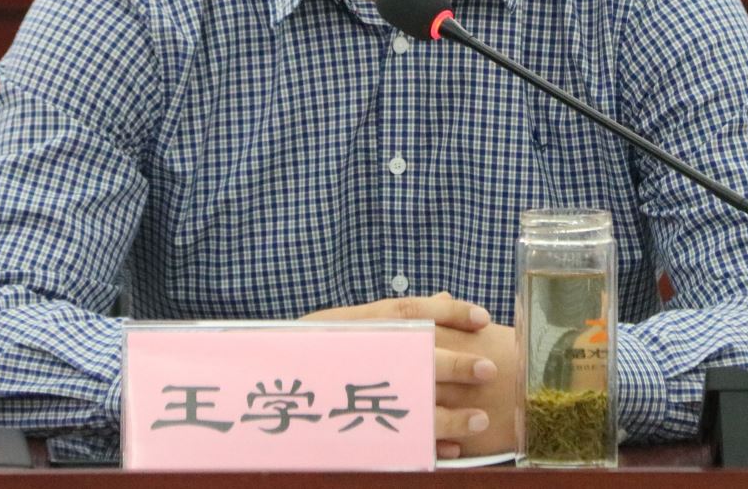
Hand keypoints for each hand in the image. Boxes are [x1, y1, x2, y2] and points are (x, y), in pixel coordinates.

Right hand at [302, 293, 504, 458]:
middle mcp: (358, 352)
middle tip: (490, 370)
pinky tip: (454, 450)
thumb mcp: (346, 322)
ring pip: (408, 404)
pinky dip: (427, 446)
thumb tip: (445, 297)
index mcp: (358, 323)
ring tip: (481, 419)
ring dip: (449, 415)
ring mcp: (352, 388)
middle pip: (412, 357)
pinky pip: (393, 440)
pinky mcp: (349, 426)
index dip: (449, 312)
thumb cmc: (311, 349)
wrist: (258, 381)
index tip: (484, 317)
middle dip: (455, 364)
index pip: (409, 310)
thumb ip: (397, 314)